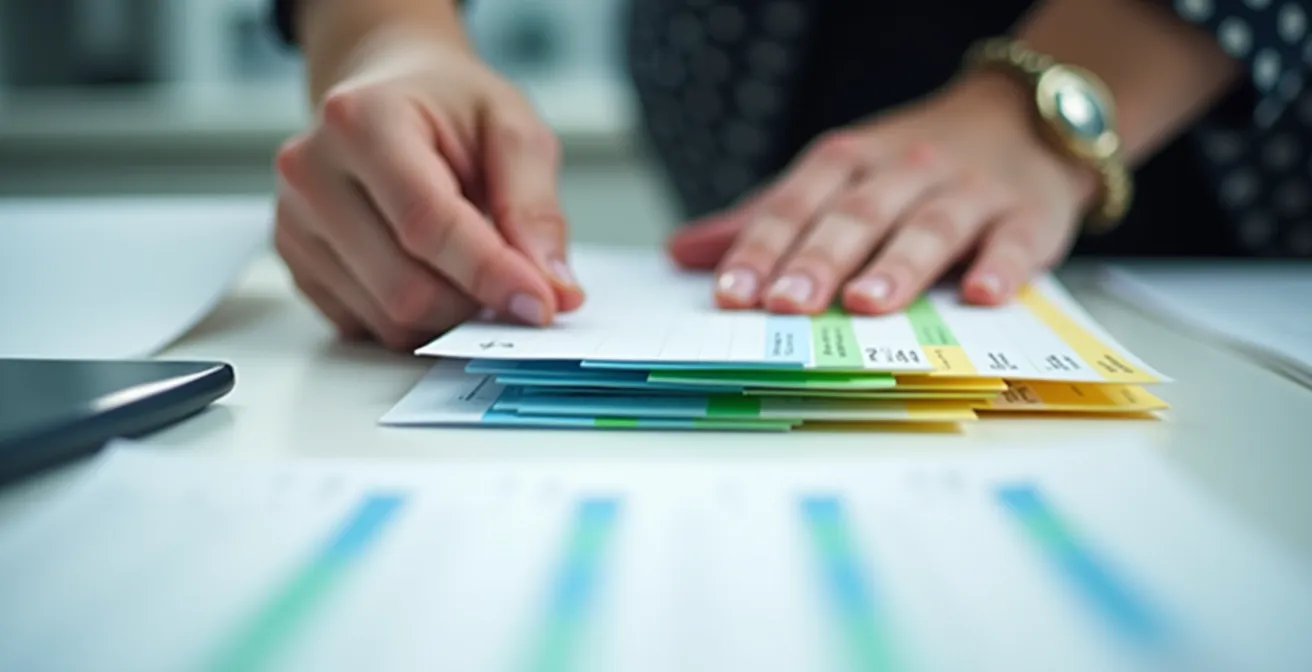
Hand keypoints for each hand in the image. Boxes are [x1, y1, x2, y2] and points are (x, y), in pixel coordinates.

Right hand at [274, 33, 581, 349]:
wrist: (390, 92)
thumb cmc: (449, 106)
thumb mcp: (512, 129)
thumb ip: (535, 208)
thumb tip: (553, 288)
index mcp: (362, 120)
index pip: (427, 223)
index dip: (490, 272)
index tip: (542, 304)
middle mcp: (311, 171)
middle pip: (405, 286)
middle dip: (474, 300)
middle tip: (512, 278)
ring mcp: (295, 223)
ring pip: (388, 318)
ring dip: (450, 313)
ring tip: (469, 263)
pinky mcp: (298, 265)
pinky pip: (367, 327)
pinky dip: (417, 319)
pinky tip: (432, 272)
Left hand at [667, 73, 1098, 313]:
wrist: (1027, 120)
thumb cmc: (913, 166)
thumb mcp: (837, 178)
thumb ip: (765, 219)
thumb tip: (682, 253)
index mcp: (851, 161)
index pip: (797, 202)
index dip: (762, 247)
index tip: (730, 292)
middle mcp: (907, 170)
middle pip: (856, 215)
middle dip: (817, 260)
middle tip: (784, 306)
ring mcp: (971, 192)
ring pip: (930, 226)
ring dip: (897, 265)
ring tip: (865, 303)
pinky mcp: (1029, 217)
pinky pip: (1015, 242)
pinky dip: (1002, 266)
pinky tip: (983, 294)